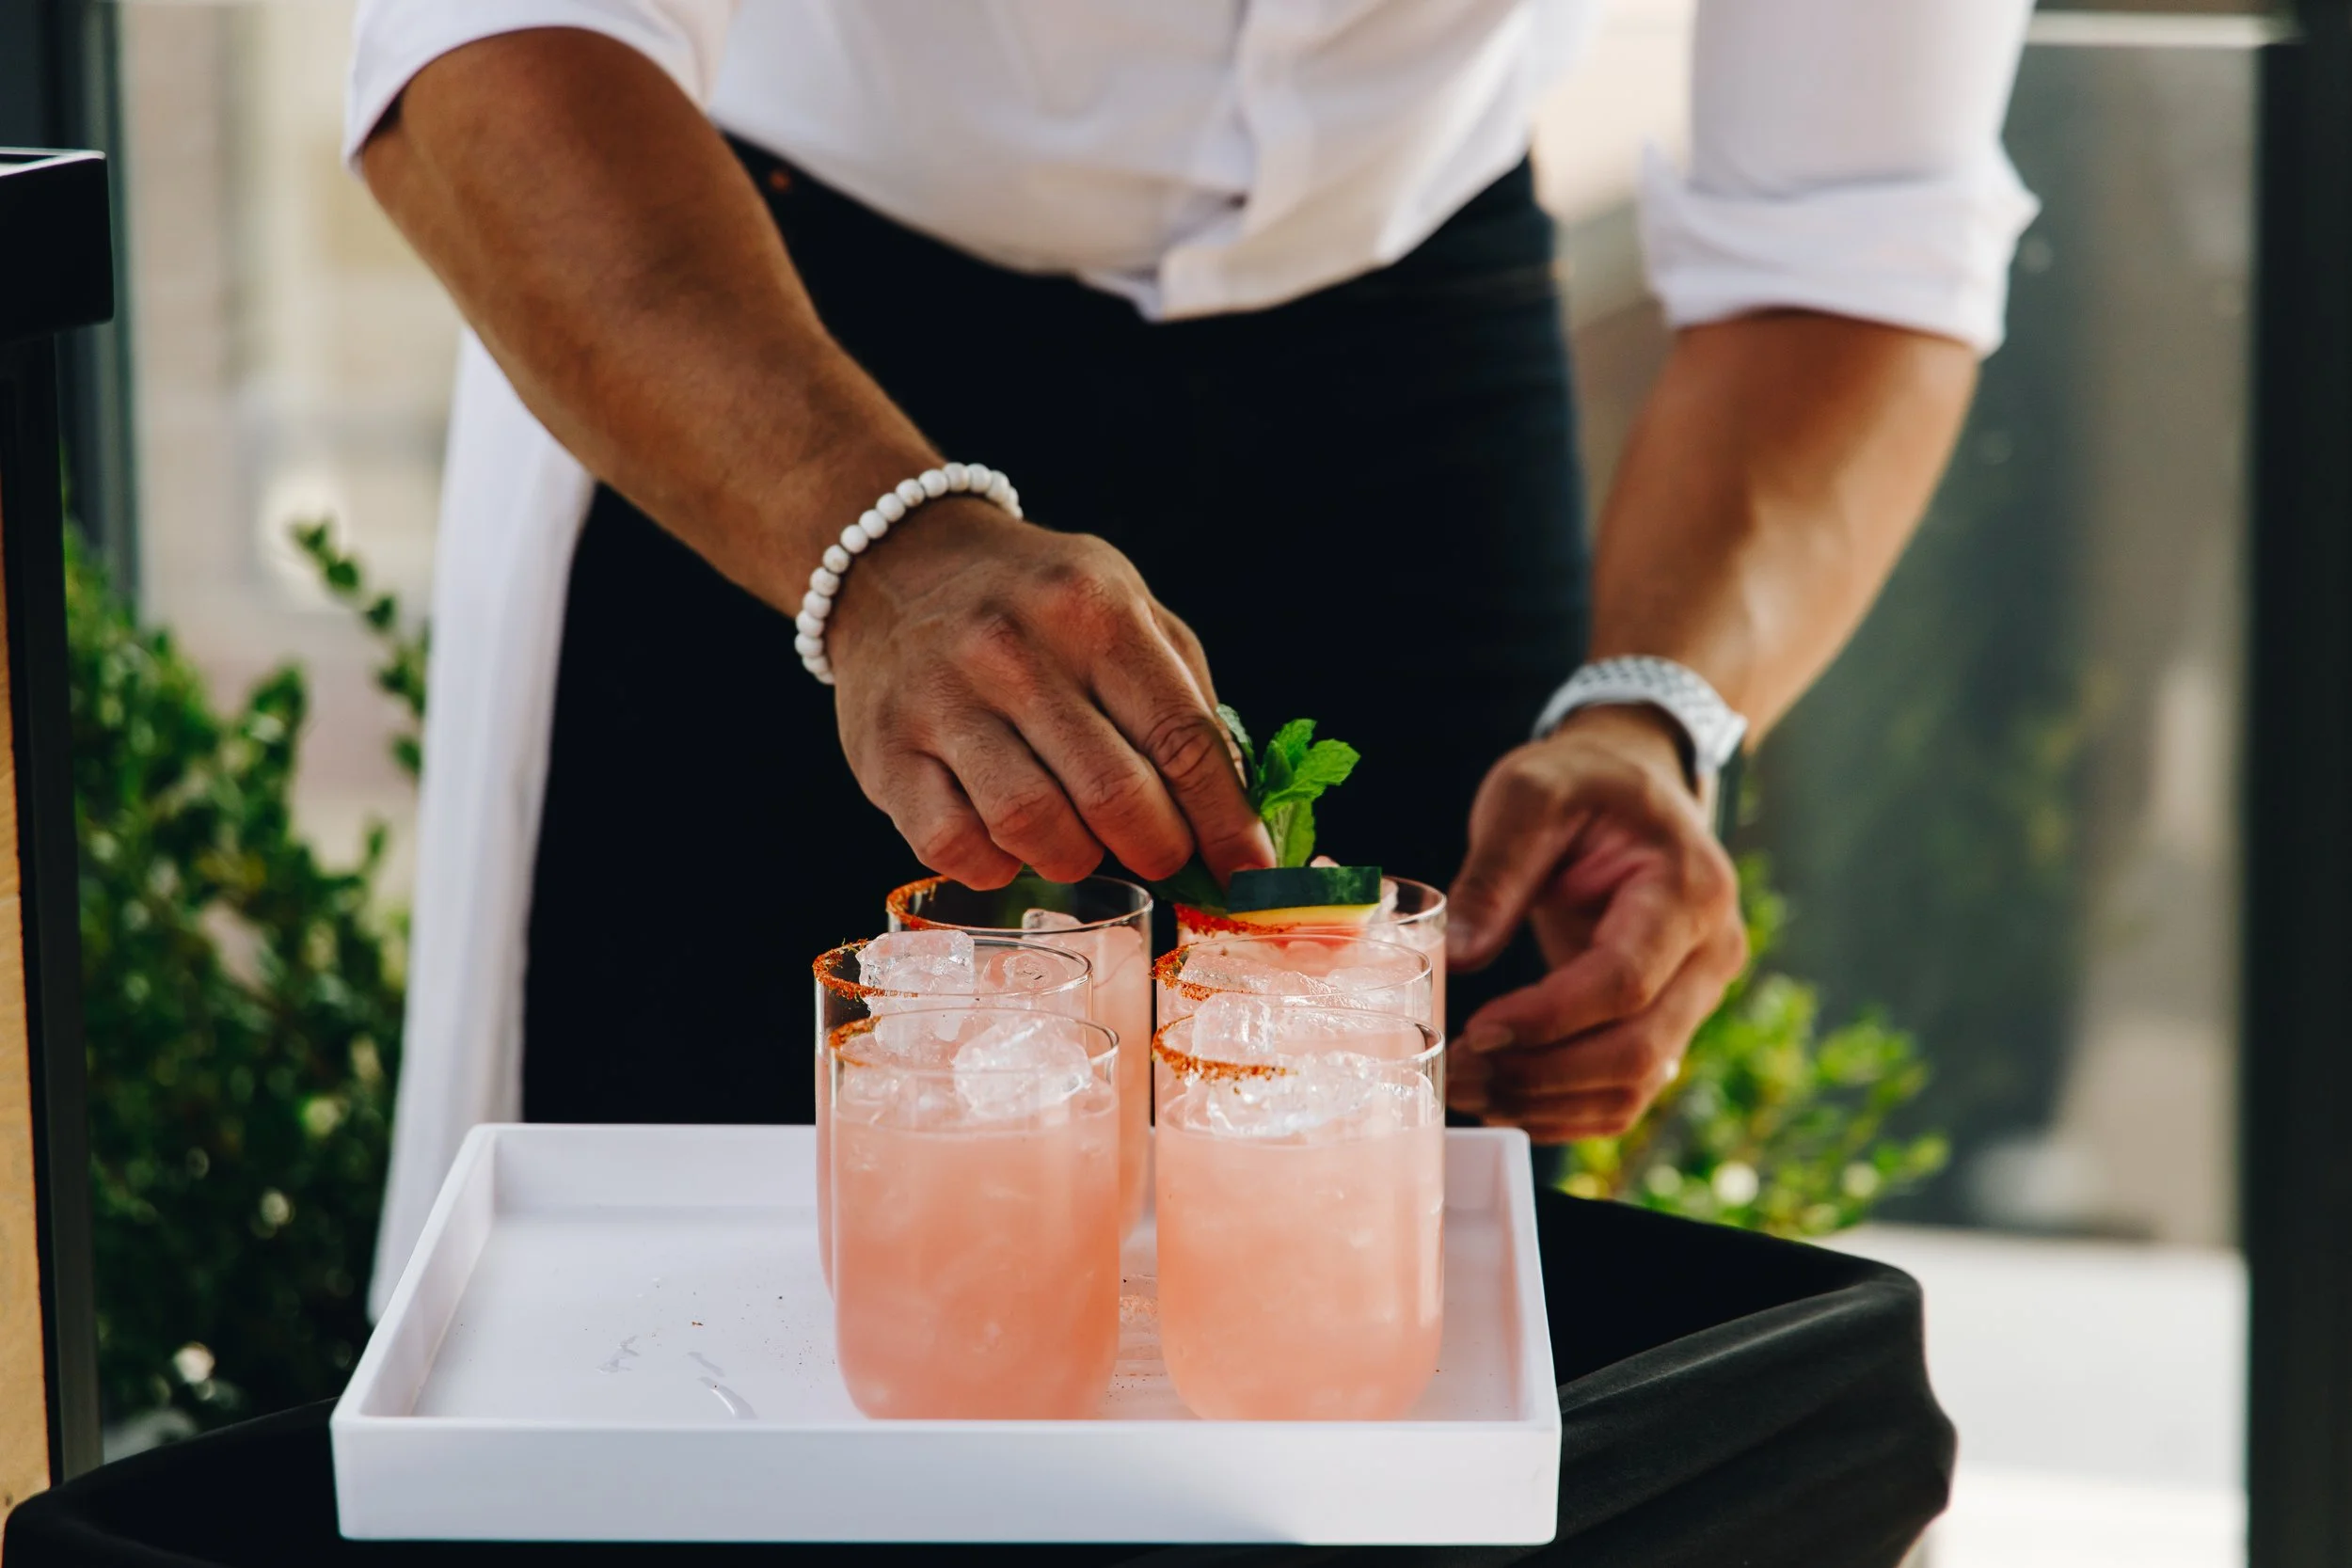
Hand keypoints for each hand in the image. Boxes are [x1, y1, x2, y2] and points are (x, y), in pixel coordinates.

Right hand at [825, 501, 1274, 888]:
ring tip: (1081, 839)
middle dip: (1157, 849)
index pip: (1181, 737)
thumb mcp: (1125, 608)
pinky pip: (957, 848)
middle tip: (1161, 855)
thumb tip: (1237, 820)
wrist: (899, 562)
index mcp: (1092, 608)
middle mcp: (1013, 649)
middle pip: (1114, 796)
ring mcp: (941, 701)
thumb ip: (1183, 701)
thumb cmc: (1038, 601)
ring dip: (1077, 859)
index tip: (1250, 873)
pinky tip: (1010, 841)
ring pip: (1034, 828)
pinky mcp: (884, 753)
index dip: (1225, 821)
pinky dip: (999, 865)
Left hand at [1443, 706, 1745, 1140]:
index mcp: (1688, 889)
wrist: (1633, 784)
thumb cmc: (1583, 782)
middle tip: (1459, 1073)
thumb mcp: (1529, 793)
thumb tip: (1459, 957)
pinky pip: (1628, 1088)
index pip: (1624, 980)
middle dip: (1541, 1074)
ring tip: (1471, 1088)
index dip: (1549, 1018)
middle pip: (1639, 1049)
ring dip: (1549, 1103)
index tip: (1476, 1029)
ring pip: (1636, 1085)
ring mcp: (1699, 993)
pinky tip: (1506, 1097)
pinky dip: (1567, 1108)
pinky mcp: (1670, 1019)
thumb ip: (1495, 872)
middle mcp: (1711, 951)